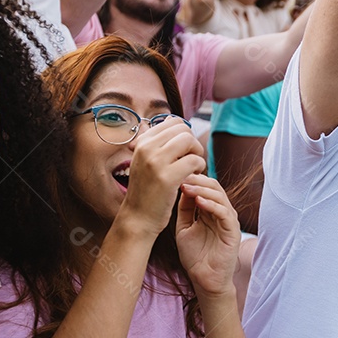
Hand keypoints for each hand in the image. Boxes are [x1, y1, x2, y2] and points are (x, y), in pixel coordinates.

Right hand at [121, 118, 206, 236]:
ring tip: (193, 167)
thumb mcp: (146, 160)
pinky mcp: (167, 177)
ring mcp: (156, 162)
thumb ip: (158, 141)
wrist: (138, 218)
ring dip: (197, 153)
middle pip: (183, 129)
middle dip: (193, 143)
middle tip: (191, 159)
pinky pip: (194, 160)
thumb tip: (172, 119)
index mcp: (142, 142)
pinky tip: (194, 176)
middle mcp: (146, 148)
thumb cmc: (147, 189)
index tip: (184, 151)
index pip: (172, 122)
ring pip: (189, 141)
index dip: (184, 134)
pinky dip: (200, 167)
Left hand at [175, 174, 240, 297]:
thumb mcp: (183, 227)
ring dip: (202, 190)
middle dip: (197, 180)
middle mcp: (222, 212)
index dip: (191, 179)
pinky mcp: (233, 231)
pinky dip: (212, 205)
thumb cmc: (195, 256)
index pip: (204, 187)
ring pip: (220, 196)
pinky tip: (199, 201)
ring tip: (187, 186)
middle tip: (181, 176)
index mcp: (211, 210)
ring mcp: (229, 221)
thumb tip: (180, 186)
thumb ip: (184, 209)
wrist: (204, 279)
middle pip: (214, 187)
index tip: (174, 175)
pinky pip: (224, 213)